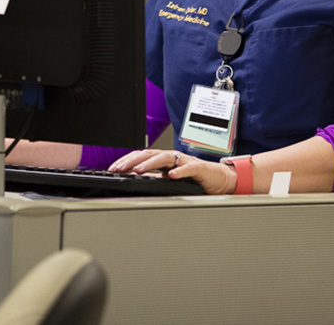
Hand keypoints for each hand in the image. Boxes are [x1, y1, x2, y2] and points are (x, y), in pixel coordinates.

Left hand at [107, 149, 236, 194]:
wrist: (219, 179)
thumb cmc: (195, 178)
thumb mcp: (169, 178)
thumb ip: (154, 177)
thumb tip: (134, 179)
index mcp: (164, 159)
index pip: (141, 156)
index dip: (126, 161)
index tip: (113, 168)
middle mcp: (172, 157)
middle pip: (149, 154)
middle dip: (132, 161)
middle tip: (119, 168)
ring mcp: (185, 161)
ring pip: (164, 158)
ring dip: (150, 164)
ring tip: (138, 170)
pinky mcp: (198, 168)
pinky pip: (188, 169)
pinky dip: (179, 172)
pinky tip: (171, 176)